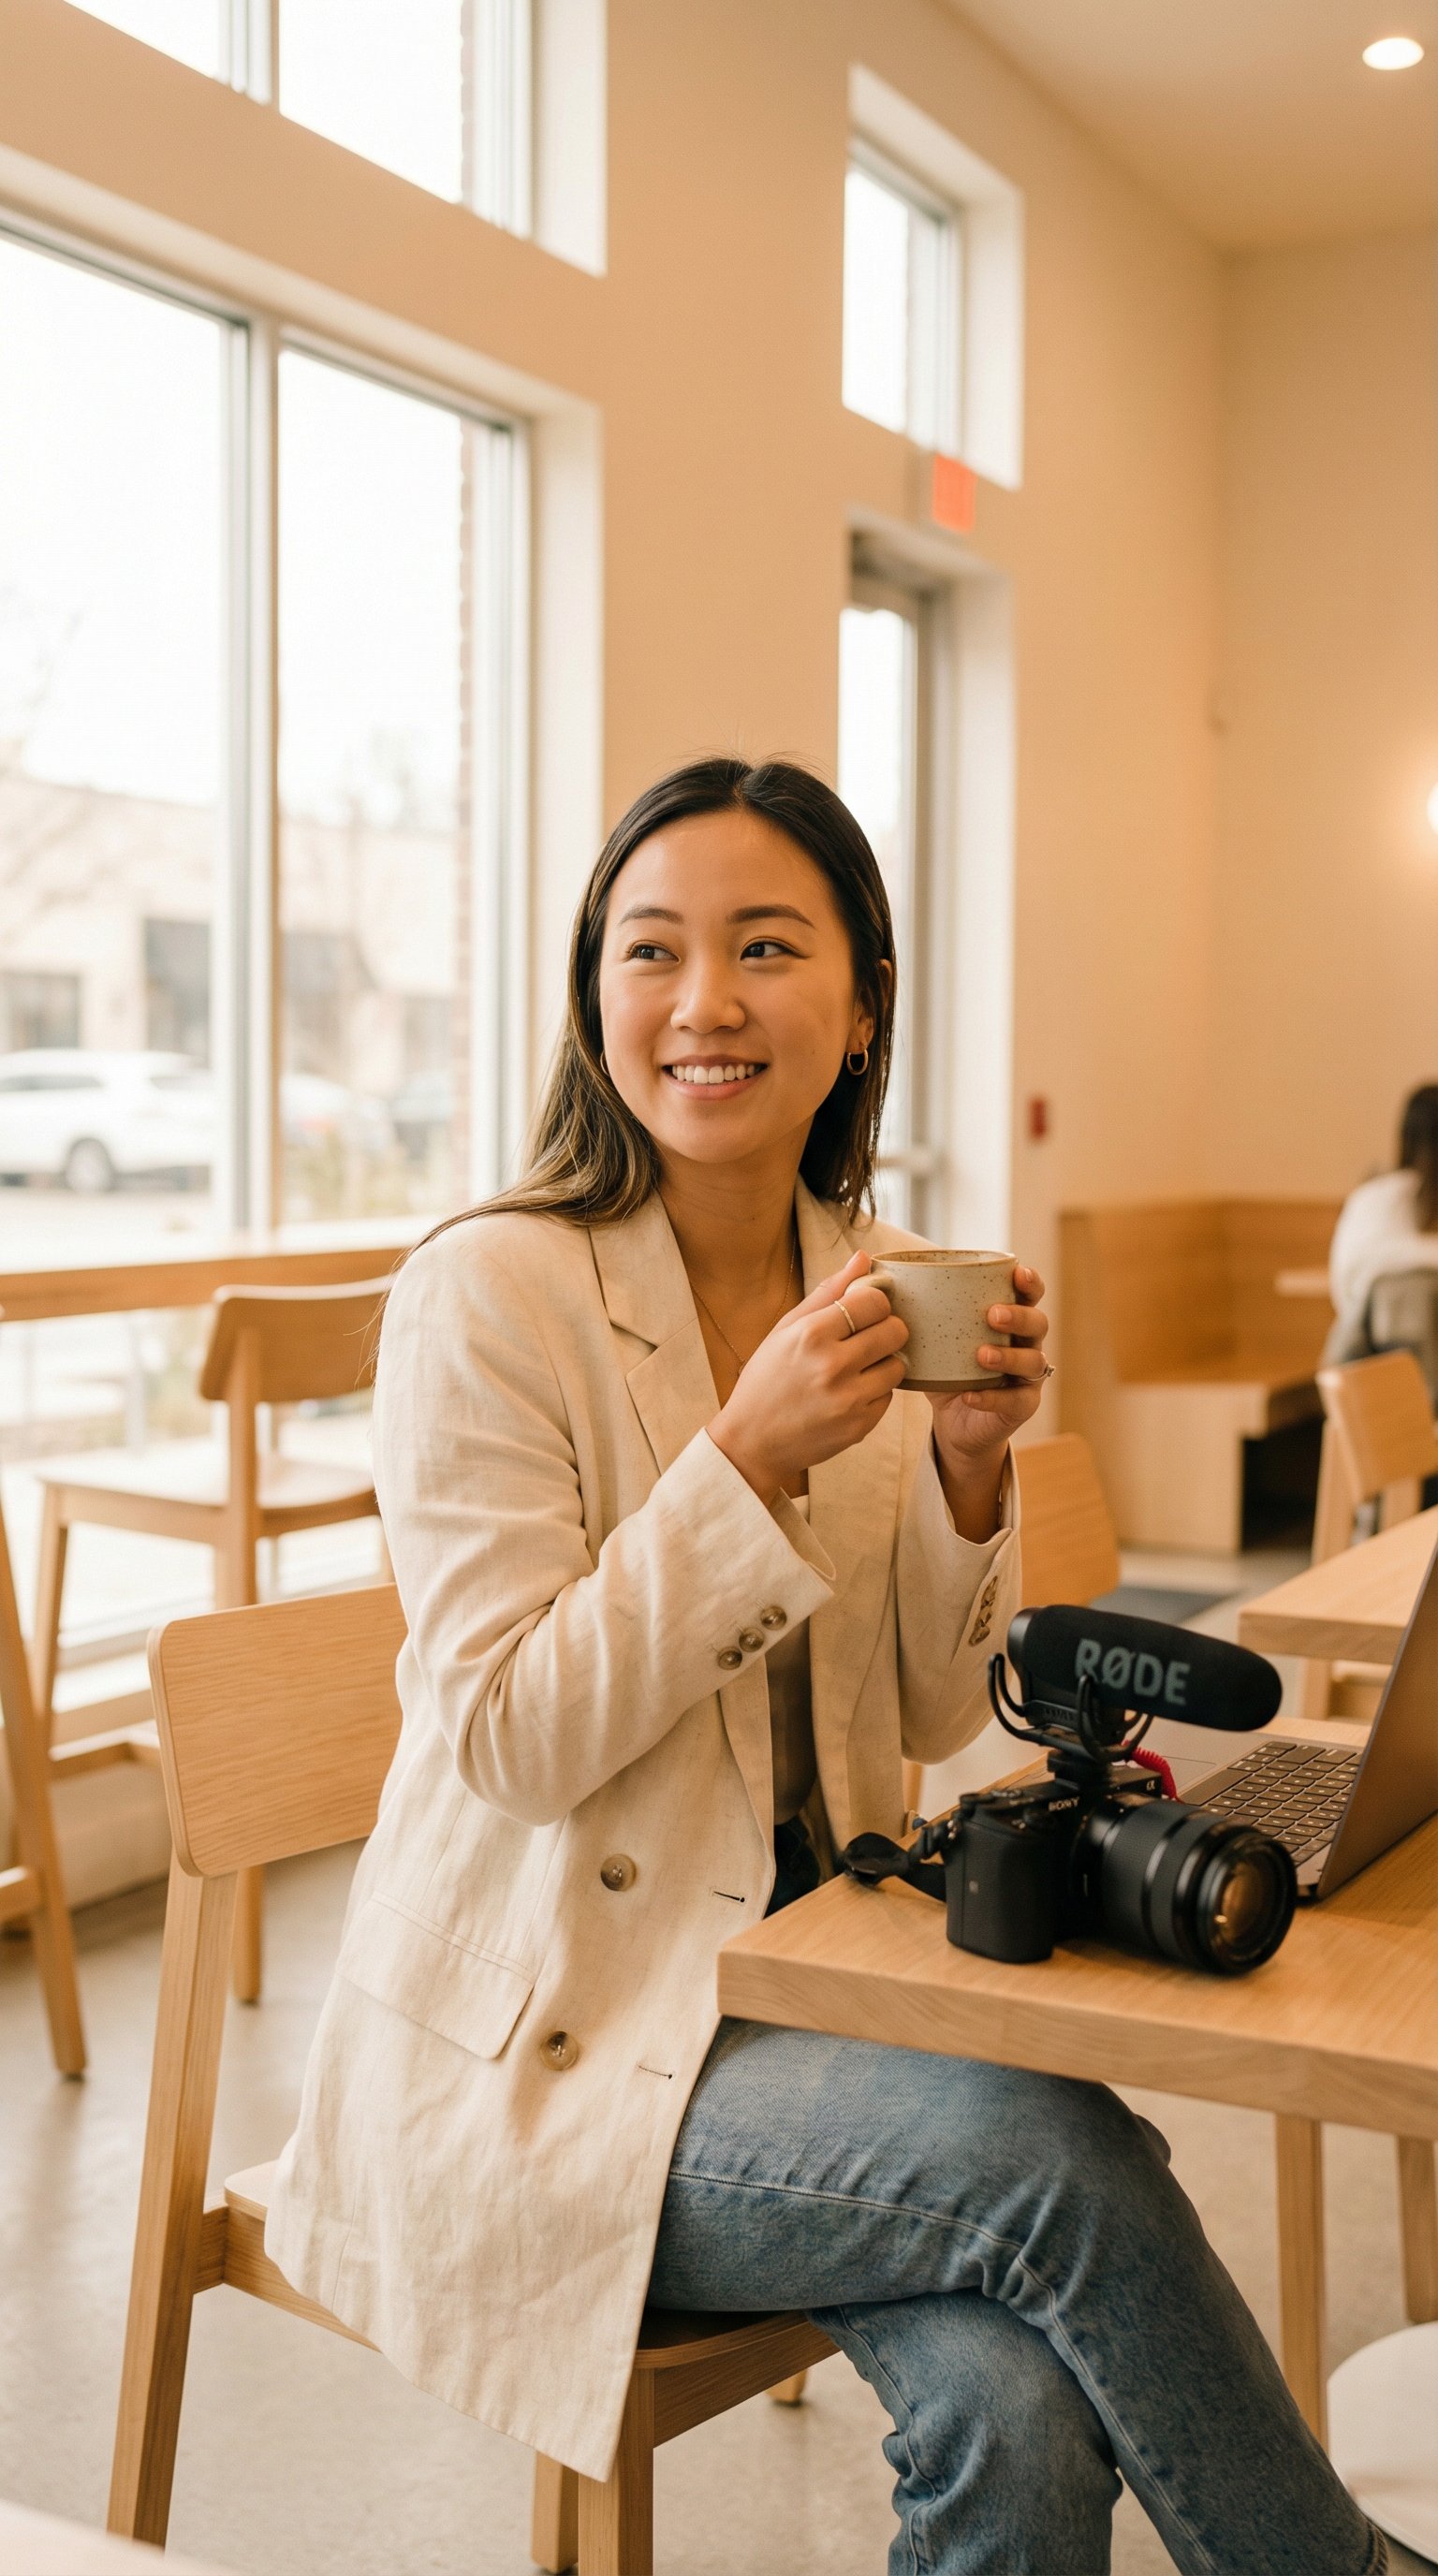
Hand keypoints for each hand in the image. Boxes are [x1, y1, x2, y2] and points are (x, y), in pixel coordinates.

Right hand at [708, 1251, 906, 1503]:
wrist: (752, 1442)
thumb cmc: (766, 1379)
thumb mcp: (785, 1329)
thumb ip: (827, 1293)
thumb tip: (863, 1258)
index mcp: (811, 1334)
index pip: (874, 1302)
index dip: (876, 1303)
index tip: (866, 1311)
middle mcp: (832, 1365)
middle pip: (895, 1330)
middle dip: (887, 1329)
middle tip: (869, 1337)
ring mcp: (848, 1399)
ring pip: (898, 1365)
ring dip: (883, 1363)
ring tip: (857, 1368)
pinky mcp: (860, 1426)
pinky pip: (888, 1397)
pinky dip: (875, 1392)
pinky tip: (849, 1394)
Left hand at [927, 1264, 1049, 1529]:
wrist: (952, 1422)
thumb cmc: (944, 1368)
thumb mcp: (930, 1337)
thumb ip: (912, 1307)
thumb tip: (870, 1269)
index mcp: (1008, 1319)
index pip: (1029, 1293)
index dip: (1029, 1282)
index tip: (1016, 1273)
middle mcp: (1025, 1344)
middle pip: (1038, 1323)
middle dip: (1019, 1316)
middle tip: (991, 1314)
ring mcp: (1026, 1377)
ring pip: (1033, 1361)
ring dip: (1008, 1356)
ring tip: (981, 1355)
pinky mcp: (1021, 1407)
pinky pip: (1016, 1401)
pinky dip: (992, 1397)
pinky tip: (970, 1395)